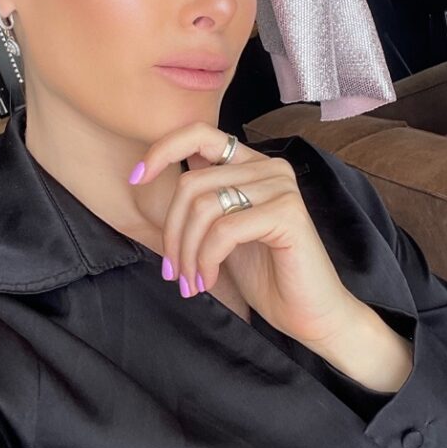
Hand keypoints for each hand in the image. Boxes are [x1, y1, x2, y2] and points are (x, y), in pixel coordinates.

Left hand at [129, 121, 359, 346]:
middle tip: (174, 271)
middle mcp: (269, 167)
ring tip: (191, 281)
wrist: (310, 314)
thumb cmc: (266, 276)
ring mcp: (281, 187)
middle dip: (172, 233)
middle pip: (191, 183)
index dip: (161, 151)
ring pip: (203, 206)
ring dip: (187, 251)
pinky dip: (207, 259)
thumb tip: (146, 175)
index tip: (135, 180)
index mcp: (252, 164)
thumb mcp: (221, 232)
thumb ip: (200, 201)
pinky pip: (224, 229)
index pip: (199, 133)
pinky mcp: (288, 214)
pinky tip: (209, 281)